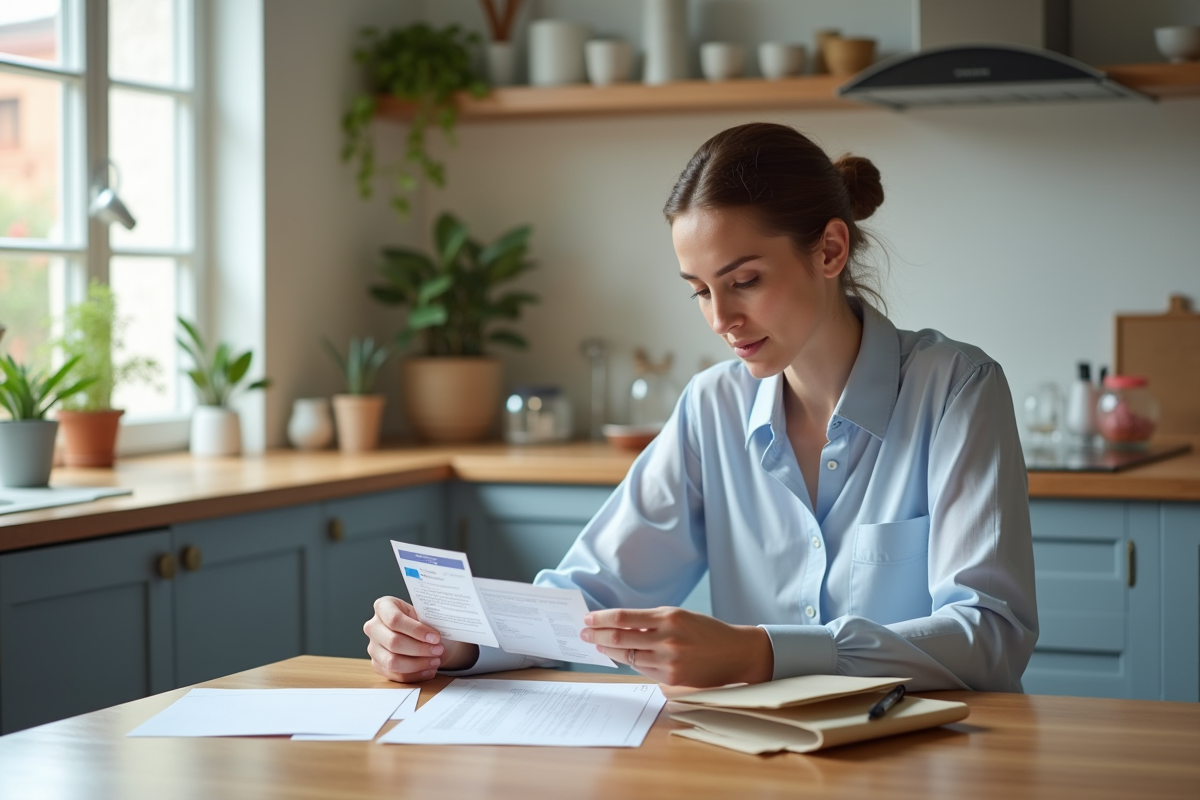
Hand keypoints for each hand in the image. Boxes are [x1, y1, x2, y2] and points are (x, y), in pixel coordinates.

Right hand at [364, 596, 478, 681]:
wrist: (419, 631)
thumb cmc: (423, 619)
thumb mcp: (426, 613)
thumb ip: (430, 618)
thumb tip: (445, 626)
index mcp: (383, 606)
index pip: (395, 620)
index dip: (416, 631)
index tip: (436, 637)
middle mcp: (373, 626)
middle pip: (393, 642)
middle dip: (420, 649)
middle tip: (439, 650)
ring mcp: (373, 647)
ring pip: (392, 662)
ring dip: (418, 664)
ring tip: (435, 661)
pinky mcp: (377, 664)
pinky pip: (395, 675)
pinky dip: (415, 674)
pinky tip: (429, 670)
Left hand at [581, 607, 773, 686]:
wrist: (734, 653)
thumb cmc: (706, 631)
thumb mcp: (680, 616)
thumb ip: (651, 621)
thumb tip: (619, 626)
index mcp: (669, 617)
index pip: (624, 618)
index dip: (601, 619)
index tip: (588, 619)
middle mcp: (667, 638)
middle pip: (620, 639)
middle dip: (597, 636)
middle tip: (584, 634)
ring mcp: (669, 660)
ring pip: (628, 657)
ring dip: (609, 651)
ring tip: (599, 646)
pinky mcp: (671, 677)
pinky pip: (642, 669)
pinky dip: (630, 662)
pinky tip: (622, 657)